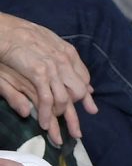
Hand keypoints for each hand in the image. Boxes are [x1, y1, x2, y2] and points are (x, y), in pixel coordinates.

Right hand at [0, 13, 96, 142]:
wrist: (6, 30)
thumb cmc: (21, 38)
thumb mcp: (45, 49)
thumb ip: (63, 67)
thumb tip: (85, 85)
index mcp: (67, 55)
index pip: (82, 80)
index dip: (86, 96)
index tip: (90, 108)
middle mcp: (64, 63)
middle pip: (76, 94)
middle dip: (75, 116)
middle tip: (76, 134)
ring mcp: (53, 68)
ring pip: (63, 100)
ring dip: (58, 119)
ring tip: (56, 135)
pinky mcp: (39, 72)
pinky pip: (46, 99)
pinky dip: (45, 114)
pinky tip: (42, 125)